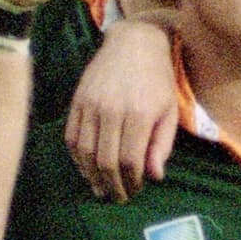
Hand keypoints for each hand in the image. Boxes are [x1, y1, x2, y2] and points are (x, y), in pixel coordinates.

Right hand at [65, 7, 180, 199]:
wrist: (134, 42)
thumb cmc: (157, 79)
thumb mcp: (169, 111)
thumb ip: (161, 145)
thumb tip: (153, 177)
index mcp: (138, 114)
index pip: (129, 161)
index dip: (131, 182)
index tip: (135, 190)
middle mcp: (111, 110)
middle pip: (106, 161)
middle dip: (112, 185)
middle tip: (117, 197)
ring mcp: (90, 105)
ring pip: (85, 153)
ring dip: (92, 176)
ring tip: (100, 189)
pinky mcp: (77, 101)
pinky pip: (71, 138)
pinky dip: (77, 159)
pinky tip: (86, 170)